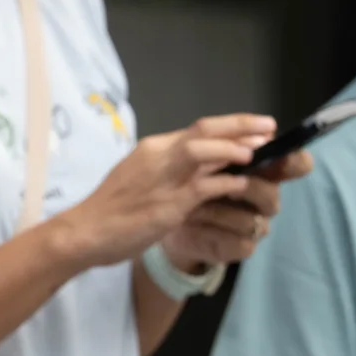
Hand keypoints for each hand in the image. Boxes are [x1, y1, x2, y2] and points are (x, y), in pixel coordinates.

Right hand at [50, 113, 275, 269]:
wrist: (86, 230)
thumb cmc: (114, 206)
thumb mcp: (143, 177)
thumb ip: (172, 169)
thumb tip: (207, 166)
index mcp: (152, 148)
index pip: (198, 128)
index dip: (232, 125)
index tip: (258, 126)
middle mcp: (158, 156)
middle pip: (203, 131)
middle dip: (239, 127)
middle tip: (269, 128)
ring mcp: (162, 179)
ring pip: (201, 151)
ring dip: (232, 149)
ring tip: (257, 152)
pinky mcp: (167, 204)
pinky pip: (202, 188)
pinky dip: (225, 183)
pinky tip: (241, 185)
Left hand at [164, 147, 314, 271]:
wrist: (165, 219)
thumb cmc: (189, 180)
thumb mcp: (198, 157)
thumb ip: (225, 145)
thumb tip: (255, 135)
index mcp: (260, 169)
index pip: (295, 165)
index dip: (295, 161)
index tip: (283, 156)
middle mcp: (264, 197)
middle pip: (272, 193)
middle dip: (247, 187)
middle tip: (225, 184)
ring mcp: (255, 224)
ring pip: (250, 219)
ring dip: (217, 210)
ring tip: (191, 205)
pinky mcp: (242, 247)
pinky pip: (237, 240)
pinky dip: (211, 230)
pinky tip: (192, 224)